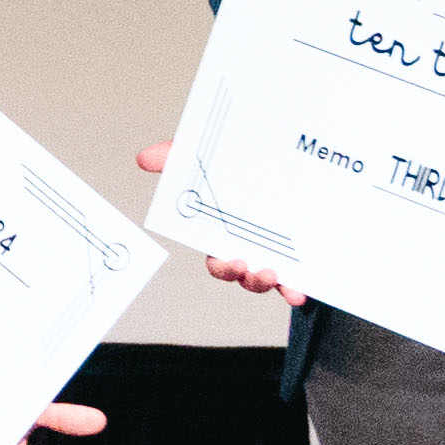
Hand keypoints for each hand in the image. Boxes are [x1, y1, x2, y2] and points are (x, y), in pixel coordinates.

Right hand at [131, 144, 291, 301]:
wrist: (286, 152)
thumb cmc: (238, 163)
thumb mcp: (207, 157)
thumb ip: (177, 157)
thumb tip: (145, 158)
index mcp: (224, 232)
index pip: (218, 258)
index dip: (222, 265)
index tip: (228, 259)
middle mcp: (247, 246)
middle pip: (239, 273)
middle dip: (241, 277)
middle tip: (246, 266)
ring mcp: (272, 251)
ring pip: (264, 279)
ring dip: (265, 283)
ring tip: (273, 275)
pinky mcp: (297, 253)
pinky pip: (294, 277)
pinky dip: (295, 289)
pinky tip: (298, 293)